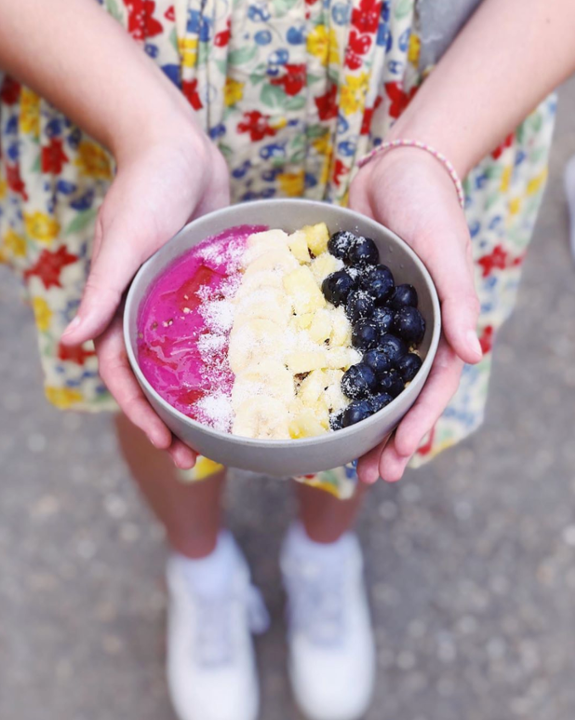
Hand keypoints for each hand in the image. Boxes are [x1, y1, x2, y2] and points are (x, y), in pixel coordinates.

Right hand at [61, 124, 229, 468]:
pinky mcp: (210, 286)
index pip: (124, 374)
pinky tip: (257, 378)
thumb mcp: (125, 241)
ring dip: (201, 397)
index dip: (139, 412)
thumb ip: (102, 292)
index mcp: (122, 308)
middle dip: (170, 420)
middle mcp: (150, 312)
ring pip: (189, 362)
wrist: (178, 147)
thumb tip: (69, 344)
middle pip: (157, 378)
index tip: (163, 444)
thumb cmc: (146, 189)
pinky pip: (219, 329)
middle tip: (195, 458)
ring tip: (225, 432)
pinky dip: (229, 356)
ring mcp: (181, 302)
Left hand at [349, 148, 482, 482]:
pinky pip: (338, 352)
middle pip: (401, 396)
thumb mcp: (445, 250)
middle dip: (389, 439)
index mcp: (440, 326)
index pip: (434, 386)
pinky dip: (329, 381)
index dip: (420, 421)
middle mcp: (409, 333)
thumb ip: (458, 299)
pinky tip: (310, 405)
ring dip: (360, 422)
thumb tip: (474, 353)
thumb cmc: (429, 206)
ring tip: (344, 461)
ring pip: (369, 383)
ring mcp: (377, 325)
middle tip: (372, 476)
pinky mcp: (349, 310)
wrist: (395, 169)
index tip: (401, 453)